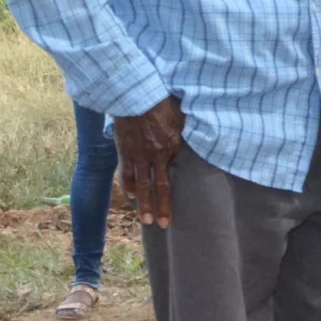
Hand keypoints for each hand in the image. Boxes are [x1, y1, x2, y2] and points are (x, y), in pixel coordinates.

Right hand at [114, 97, 187, 227]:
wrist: (133, 95)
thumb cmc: (161, 103)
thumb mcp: (180, 117)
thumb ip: (184, 132)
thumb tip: (196, 137)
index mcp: (171, 148)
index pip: (174, 175)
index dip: (175, 191)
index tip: (179, 202)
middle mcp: (155, 156)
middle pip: (159, 187)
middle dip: (161, 208)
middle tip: (162, 225)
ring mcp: (137, 155)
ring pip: (140, 185)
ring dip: (143, 203)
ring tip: (145, 219)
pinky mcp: (124, 151)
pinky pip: (125, 172)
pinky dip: (127, 186)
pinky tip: (130, 196)